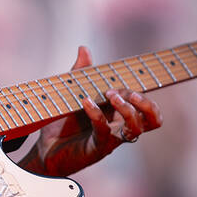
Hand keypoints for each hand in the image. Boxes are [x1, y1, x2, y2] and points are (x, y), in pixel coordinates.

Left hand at [21, 46, 162, 176]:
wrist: (43, 149)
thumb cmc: (60, 124)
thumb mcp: (70, 94)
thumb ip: (80, 73)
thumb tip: (84, 47)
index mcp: (118, 115)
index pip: (145, 106)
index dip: (143, 94)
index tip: (127, 80)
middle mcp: (119, 128)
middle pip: (152, 119)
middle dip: (143, 102)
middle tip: (119, 92)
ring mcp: (110, 139)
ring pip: (137, 128)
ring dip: (128, 109)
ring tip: (110, 95)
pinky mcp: (96, 148)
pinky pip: (105, 130)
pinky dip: (96, 113)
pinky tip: (85, 102)